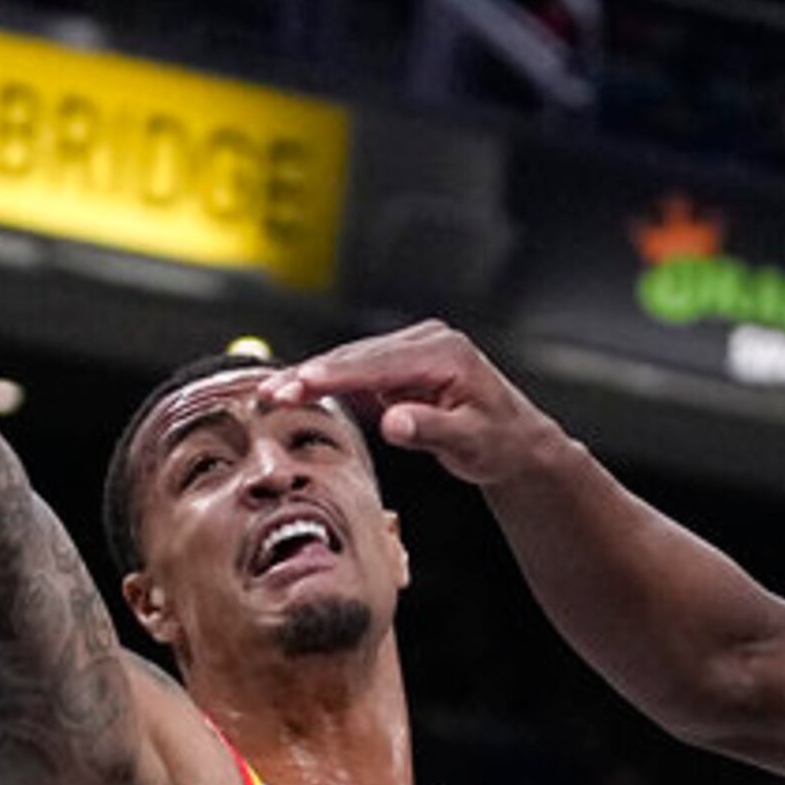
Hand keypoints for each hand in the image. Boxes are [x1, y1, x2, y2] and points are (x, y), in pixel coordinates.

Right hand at [266, 322, 566, 487]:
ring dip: (314, 376)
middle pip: (358, 356)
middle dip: (312, 374)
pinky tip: (299, 390)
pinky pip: (358, 369)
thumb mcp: (471, 443)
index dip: (335, 375)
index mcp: (446, 354)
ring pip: (353, 359)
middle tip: (270, 392)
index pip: (379, 363)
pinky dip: (329, 380)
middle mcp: (428, 341)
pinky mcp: (402, 362)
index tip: (300, 385)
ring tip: (273, 393)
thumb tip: (393, 421)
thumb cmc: (499, 442)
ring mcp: (414, 348)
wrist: (515, 442)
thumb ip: (432, 430)